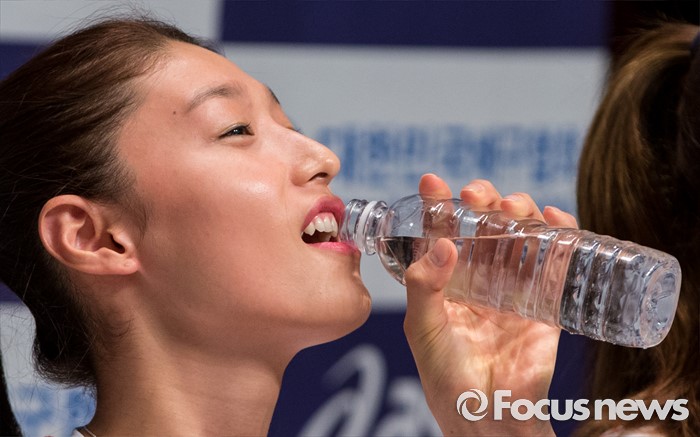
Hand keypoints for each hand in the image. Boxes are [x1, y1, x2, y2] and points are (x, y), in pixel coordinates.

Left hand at [403, 174, 577, 435]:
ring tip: (511, 206)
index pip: (441, 234)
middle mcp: (480, 279)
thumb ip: (424, 288)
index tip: (432, 182)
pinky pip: (557, 260)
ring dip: (518, 210)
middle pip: (484, 227)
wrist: (490, 413)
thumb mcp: (424, 328)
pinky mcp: (547, 301)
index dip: (437, 207)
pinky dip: (560, 233)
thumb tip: (441, 244)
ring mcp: (515, 288)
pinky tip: (554, 218)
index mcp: (446, 283)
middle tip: (476, 196)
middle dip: (482, 202)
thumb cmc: (447, 376)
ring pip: (519, 235)